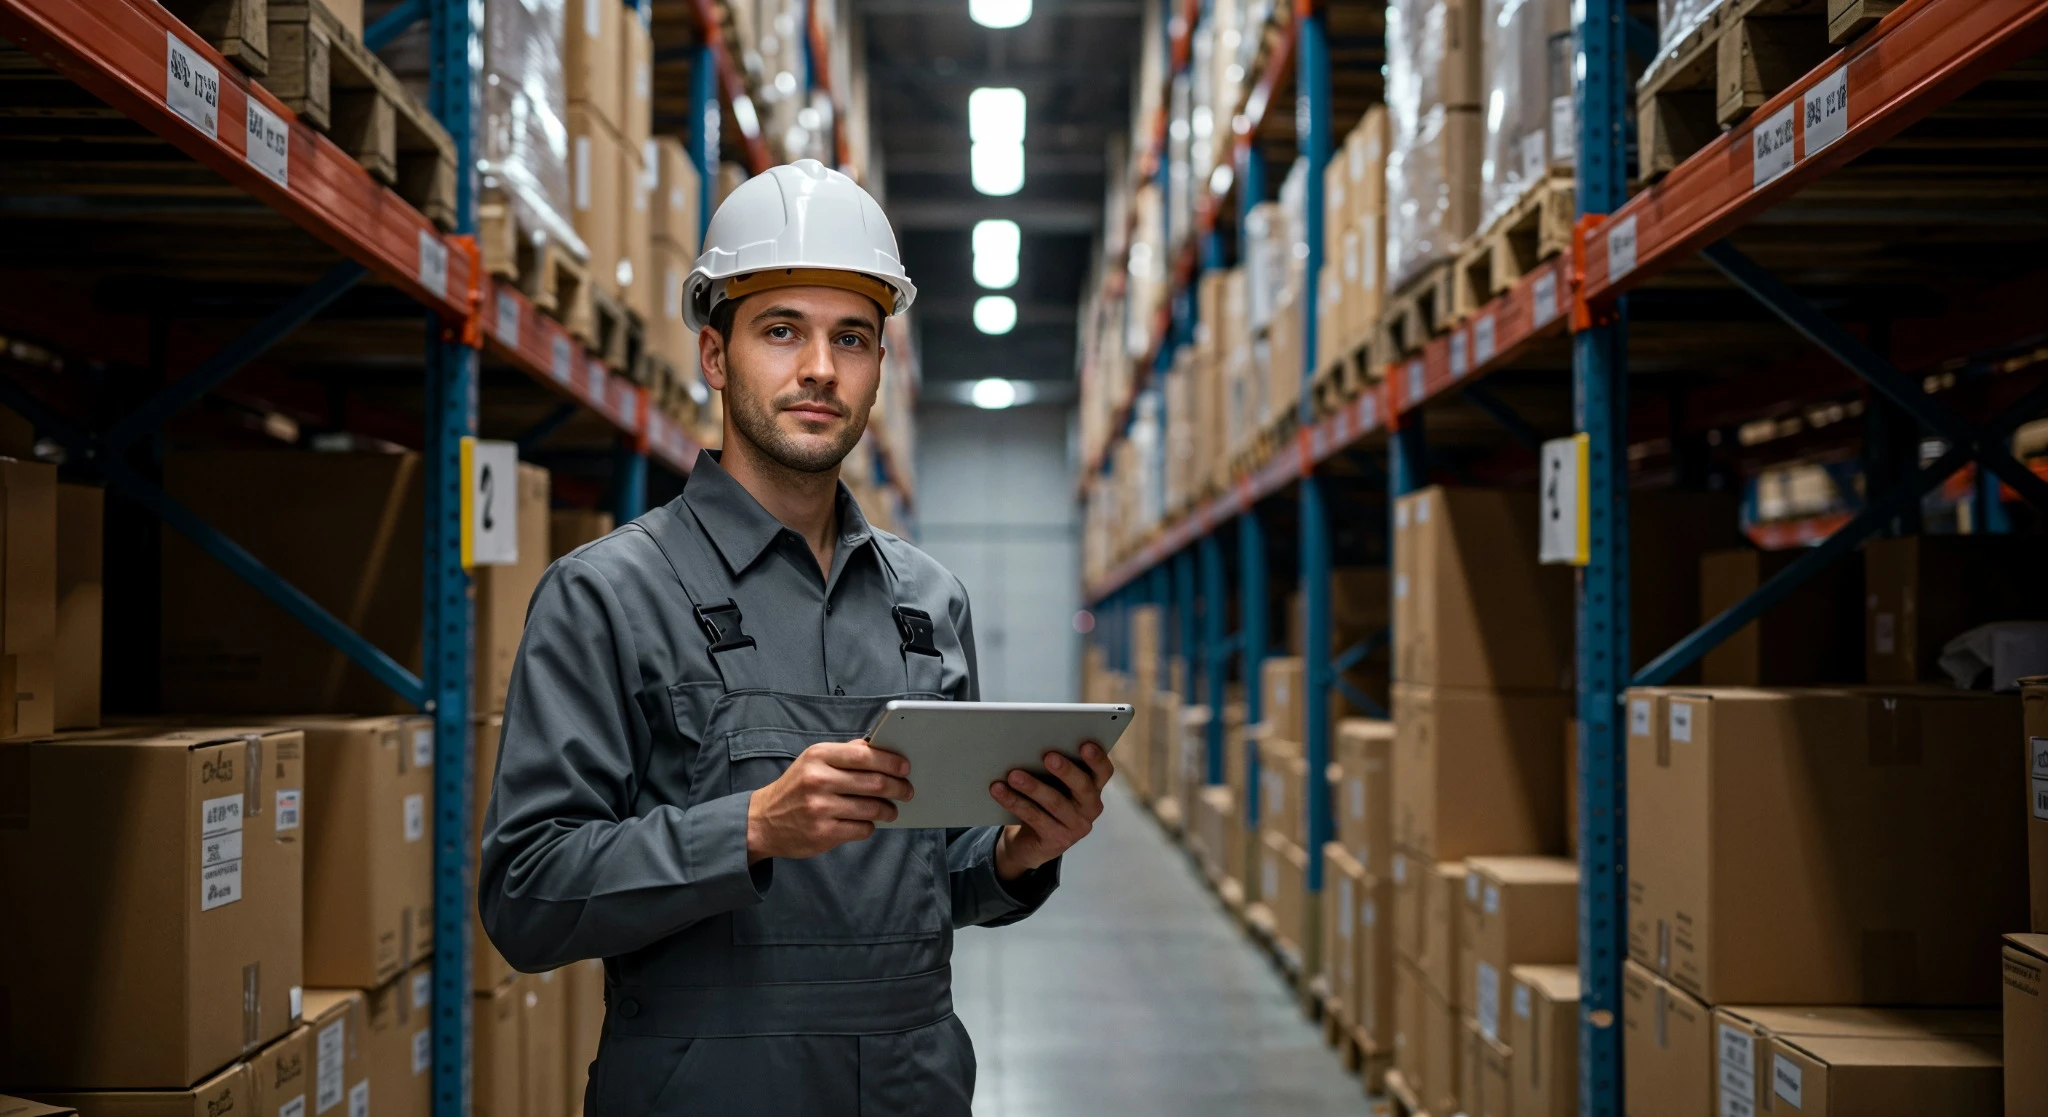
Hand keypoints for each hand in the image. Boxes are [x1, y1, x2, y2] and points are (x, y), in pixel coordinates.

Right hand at [746, 741, 913, 861]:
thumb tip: (878, 748)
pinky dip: (870, 826)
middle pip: (874, 782)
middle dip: (898, 788)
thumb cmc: (796, 787)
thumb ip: (845, 753)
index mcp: (818, 756)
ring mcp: (819, 808)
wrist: (762, 822)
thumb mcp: (812, 761)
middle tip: (907, 791)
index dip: (891, 761)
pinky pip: (862, 829)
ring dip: (888, 810)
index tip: (906, 767)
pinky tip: (867, 822)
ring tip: (891, 810)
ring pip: (872, 808)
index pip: (865, 755)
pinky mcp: (822, 833)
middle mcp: (818, 780)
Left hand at [990, 742, 1113, 880]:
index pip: (1103, 771)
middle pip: (1082, 786)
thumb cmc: (1043, 802)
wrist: (1029, 842)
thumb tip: (1032, 744)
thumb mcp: (1053, 784)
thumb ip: (1053, 767)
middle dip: (1065, 770)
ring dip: (1033, 787)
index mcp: (1094, 788)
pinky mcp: (1056, 840)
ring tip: (1013, 775)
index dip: (1097, 758)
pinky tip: (999, 790)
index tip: (1085, 744)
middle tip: (1048, 756)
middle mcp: (1090, 808)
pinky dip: (1014, 802)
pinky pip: (1034, 817)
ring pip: (1055, 802)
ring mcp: (1076, 827)